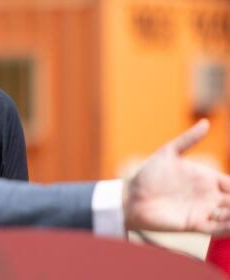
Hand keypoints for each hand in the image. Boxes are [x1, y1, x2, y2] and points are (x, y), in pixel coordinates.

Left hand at [123, 119, 229, 234]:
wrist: (131, 196)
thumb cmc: (149, 174)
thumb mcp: (168, 153)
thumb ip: (188, 139)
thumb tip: (206, 122)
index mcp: (205, 178)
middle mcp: (208, 196)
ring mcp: (202, 210)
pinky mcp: (195, 224)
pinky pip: (217, 229)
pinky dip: (228, 228)